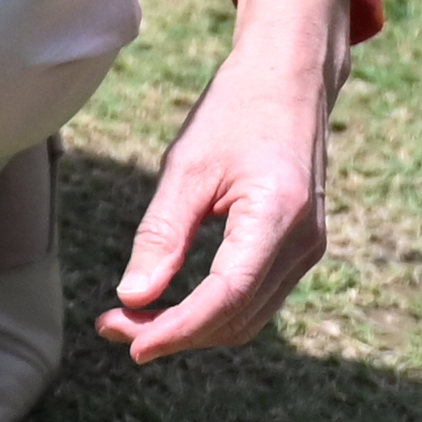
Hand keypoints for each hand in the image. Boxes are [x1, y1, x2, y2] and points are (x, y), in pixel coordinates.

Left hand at [96, 0, 351, 364]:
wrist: (291, 79)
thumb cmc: (235, 112)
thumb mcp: (186, 167)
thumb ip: (162, 235)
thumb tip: (132, 298)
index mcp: (278, 215)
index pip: (226, 297)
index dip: (178, 329)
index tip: (130, 342)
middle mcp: (304, 242)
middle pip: (236, 317)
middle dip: (175, 332)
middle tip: (111, 326)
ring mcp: (309, 249)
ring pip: (248, 318)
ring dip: (192, 328)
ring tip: (130, 319)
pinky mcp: (302, 248)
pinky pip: (256, 298)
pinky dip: (213, 311)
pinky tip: (169, 304)